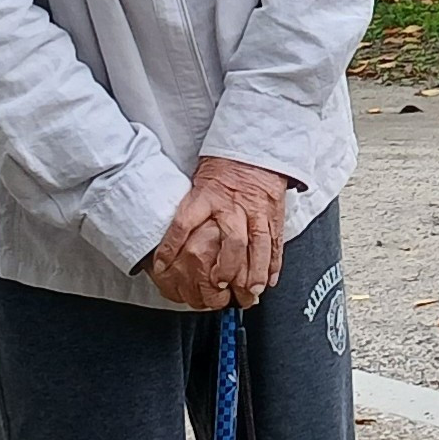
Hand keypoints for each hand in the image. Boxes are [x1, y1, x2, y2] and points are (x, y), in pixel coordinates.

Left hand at [150, 158, 291, 309]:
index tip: (163, 266)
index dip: (172, 245)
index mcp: (208, 195)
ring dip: (255, 271)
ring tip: (252, 291)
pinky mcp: (274, 215)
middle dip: (227, 266)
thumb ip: (189, 208)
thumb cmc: (225, 166)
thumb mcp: (198, 182)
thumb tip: (170, 238)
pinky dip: (274, 263)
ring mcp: (257, 211)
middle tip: (221, 285)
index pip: (185, 221)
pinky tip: (270, 279)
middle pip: (232, 240)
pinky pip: (275, 242)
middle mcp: (233, 206)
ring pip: (259, 245)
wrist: (255, 148)